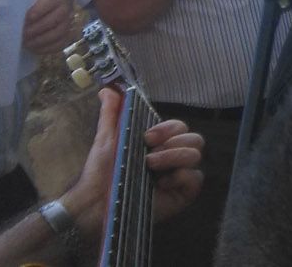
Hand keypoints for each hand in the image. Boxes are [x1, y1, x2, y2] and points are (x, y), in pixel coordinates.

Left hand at [21, 0, 73, 55]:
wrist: (33, 19)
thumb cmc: (24, 10)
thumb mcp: (21, 4)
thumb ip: (16, 5)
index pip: (51, 1)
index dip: (39, 10)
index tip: (26, 19)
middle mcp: (63, 10)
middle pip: (54, 20)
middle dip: (36, 29)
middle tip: (22, 35)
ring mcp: (66, 25)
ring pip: (57, 33)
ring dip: (40, 40)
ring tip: (25, 43)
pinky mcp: (65, 38)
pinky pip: (59, 45)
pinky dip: (45, 48)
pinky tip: (33, 49)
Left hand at [60, 88, 205, 231]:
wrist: (94, 202)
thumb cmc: (101, 172)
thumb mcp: (107, 138)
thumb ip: (112, 114)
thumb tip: (107, 89)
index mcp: (161, 144)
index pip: (180, 127)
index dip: (168, 128)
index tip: (147, 137)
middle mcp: (174, 158)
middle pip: (195, 139)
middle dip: (173, 143)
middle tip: (149, 154)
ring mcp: (180, 176)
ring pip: (196, 155)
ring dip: (173, 157)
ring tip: (151, 167)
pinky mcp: (182, 194)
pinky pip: (196, 178)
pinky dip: (180, 177)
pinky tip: (161, 184)